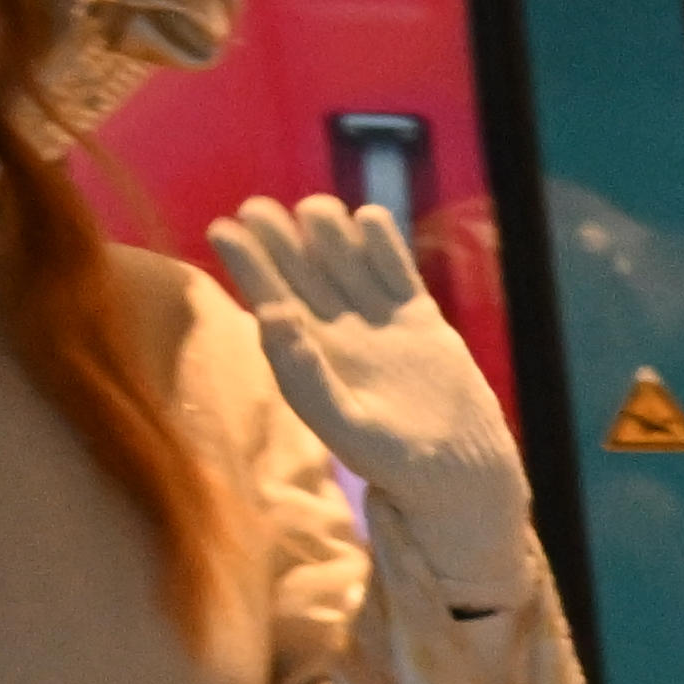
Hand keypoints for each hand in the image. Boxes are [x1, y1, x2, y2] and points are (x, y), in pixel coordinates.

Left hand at [205, 195, 535, 597]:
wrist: (458, 476)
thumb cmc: (395, 462)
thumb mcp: (341, 424)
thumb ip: (303, 374)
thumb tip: (269, 312)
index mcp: (309, 354)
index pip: (270, 295)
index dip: (247, 263)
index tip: (225, 228)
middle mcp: (340, 332)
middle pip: (302, 270)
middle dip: (278, 237)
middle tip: (258, 207)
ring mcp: (380, 322)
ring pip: (346, 260)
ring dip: (328, 230)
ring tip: (316, 209)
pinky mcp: (422, 320)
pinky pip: (397, 268)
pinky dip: (385, 241)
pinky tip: (368, 216)